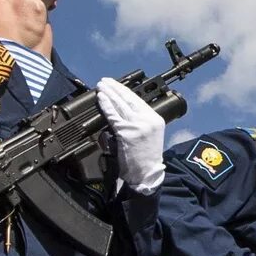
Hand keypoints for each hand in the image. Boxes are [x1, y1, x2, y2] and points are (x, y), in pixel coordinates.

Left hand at [94, 77, 166, 193]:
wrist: (146, 174)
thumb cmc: (145, 158)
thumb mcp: (149, 135)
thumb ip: (139, 122)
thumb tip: (122, 110)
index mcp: (155, 118)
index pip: (138, 100)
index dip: (124, 90)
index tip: (115, 84)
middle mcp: (148, 119)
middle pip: (129, 99)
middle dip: (115, 88)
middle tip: (105, 81)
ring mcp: (137, 125)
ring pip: (120, 105)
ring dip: (109, 94)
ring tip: (101, 86)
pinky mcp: (127, 132)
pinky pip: (113, 116)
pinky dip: (106, 106)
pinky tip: (101, 99)